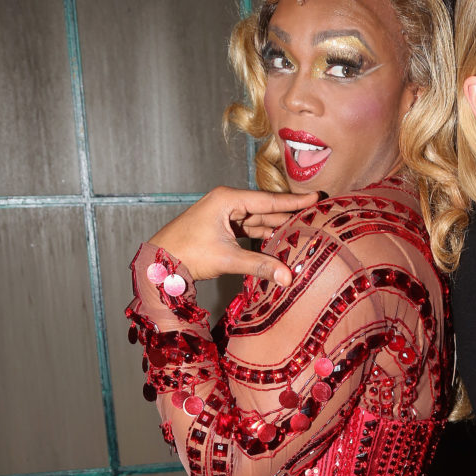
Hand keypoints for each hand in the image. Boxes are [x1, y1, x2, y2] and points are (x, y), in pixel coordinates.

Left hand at [148, 186, 318, 285]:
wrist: (158, 262)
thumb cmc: (187, 253)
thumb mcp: (227, 258)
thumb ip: (260, 265)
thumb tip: (288, 277)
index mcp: (228, 199)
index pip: (269, 200)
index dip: (294, 201)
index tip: (316, 197)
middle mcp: (228, 202)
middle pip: (266, 208)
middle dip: (289, 213)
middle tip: (316, 214)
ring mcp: (224, 214)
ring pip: (258, 219)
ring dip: (278, 226)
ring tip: (303, 229)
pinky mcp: (222, 227)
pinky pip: (249, 228)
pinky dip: (264, 234)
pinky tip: (280, 239)